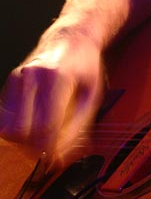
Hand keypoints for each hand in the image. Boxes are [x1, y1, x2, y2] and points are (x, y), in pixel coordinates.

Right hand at [0, 33, 103, 162]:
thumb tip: (64, 154)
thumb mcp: (93, 94)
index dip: (49, 148)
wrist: (72, 38)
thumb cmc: (86, 66)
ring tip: (43, 140)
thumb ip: (79, 124)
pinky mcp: (9, 83)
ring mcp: (17, 79)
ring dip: (22, 141)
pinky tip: (34, 127)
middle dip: (33, 147)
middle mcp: (31, 77)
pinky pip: (4, 117)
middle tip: (50, 153)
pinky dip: (17, 129)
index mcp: (56, 78)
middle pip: (20, 130)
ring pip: (6, 126)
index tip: (57, 160)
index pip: (45, 125)